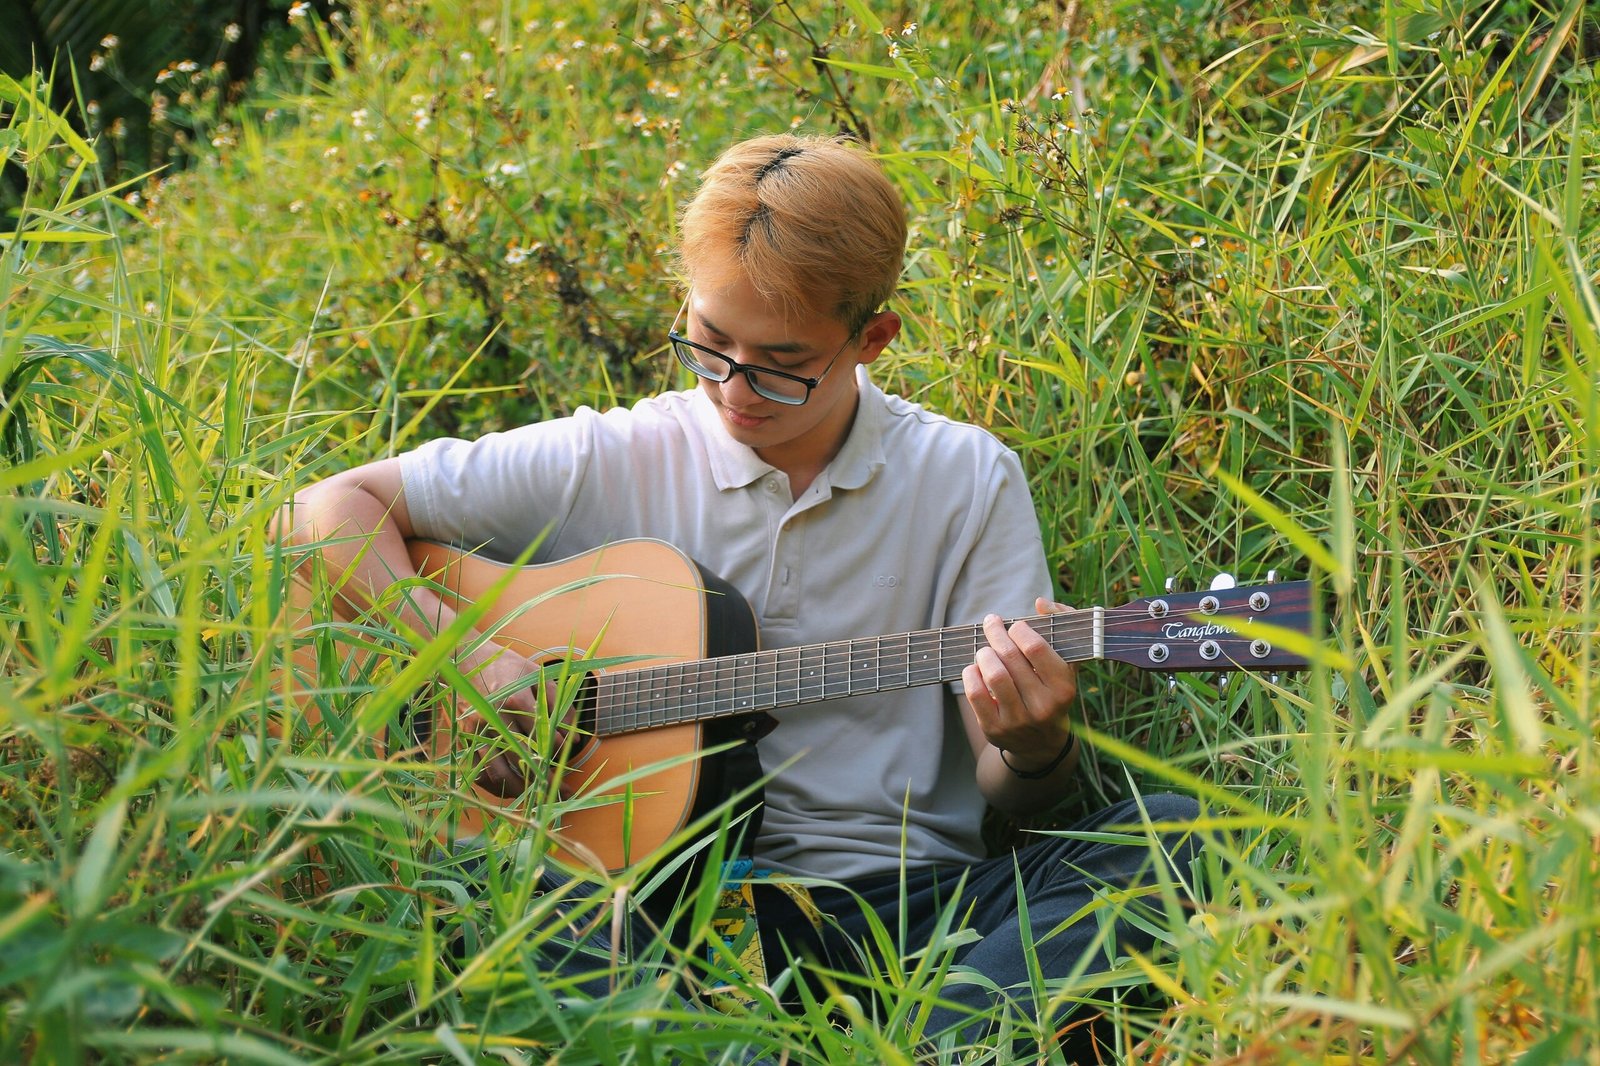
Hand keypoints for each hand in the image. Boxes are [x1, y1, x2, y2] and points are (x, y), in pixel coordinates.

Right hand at [448, 640, 559, 797]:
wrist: (468, 659)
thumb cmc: (509, 668)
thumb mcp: (539, 678)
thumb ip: (560, 706)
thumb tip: (574, 740)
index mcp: (514, 700)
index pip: (543, 737)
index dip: (559, 751)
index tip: (569, 755)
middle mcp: (493, 719)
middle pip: (521, 760)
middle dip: (544, 780)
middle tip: (564, 793)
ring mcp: (475, 731)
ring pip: (497, 772)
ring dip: (519, 790)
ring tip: (538, 797)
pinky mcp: (463, 739)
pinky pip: (478, 771)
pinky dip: (495, 786)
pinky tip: (512, 790)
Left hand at [962, 598, 1078, 768]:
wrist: (1041, 742)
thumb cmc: (1052, 690)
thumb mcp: (1066, 662)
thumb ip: (1061, 625)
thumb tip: (1039, 603)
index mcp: (1064, 687)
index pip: (1036, 648)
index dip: (1020, 630)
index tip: (1015, 626)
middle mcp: (1043, 706)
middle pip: (1010, 657)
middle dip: (996, 633)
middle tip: (991, 624)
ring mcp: (1018, 721)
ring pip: (993, 674)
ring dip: (984, 654)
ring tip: (985, 650)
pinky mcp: (994, 729)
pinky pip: (975, 693)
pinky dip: (970, 674)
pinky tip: (975, 668)